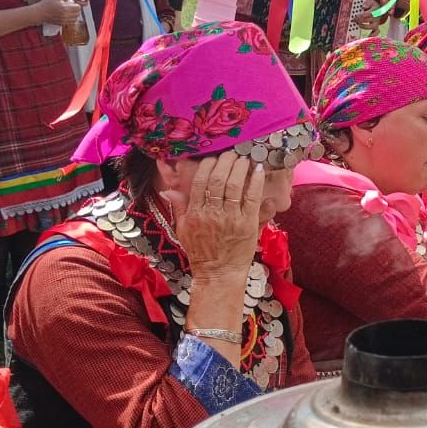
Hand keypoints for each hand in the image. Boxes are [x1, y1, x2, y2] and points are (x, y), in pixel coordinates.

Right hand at [34, 0, 85, 27]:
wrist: (40, 13)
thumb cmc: (47, 4)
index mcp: (64, 8)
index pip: (78, 7)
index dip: (76, 4)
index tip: (72, 3)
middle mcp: (65, 15)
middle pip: (78, 13)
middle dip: (76, 10)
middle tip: (71, 7)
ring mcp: (64, 20)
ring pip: (75, 19)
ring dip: (74, 15)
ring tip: (69, 11)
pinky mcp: (62, 24)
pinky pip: (71, 22)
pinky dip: (71, 19)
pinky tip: (67, 15)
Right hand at [163, 151, 264, 279]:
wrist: (218, 273)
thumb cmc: (201, 252)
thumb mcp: (183, 230)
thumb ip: (179, 208)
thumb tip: (168, 190)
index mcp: (195, 213)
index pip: (199, 182)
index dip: (208, 166)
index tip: (214, 158)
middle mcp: (211, 213)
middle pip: (218, 180)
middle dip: (225, 162)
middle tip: (232, 153)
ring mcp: (230, 218)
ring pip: (234, 186)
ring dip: (240, 168)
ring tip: (244, 159)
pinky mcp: (247, 224)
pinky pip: (252, 197)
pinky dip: (256, 182)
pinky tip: (259, 171)